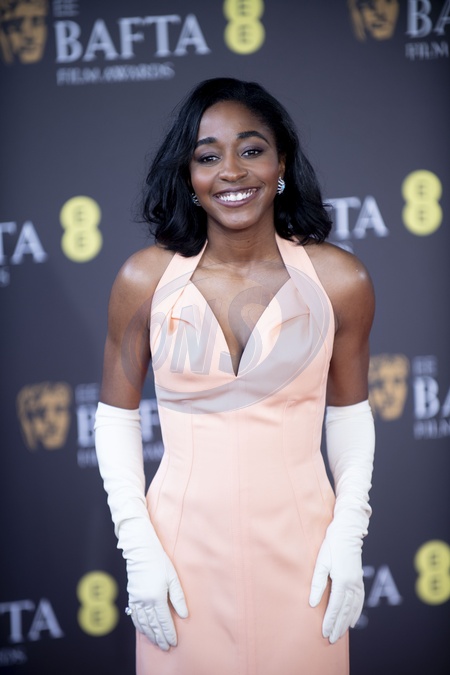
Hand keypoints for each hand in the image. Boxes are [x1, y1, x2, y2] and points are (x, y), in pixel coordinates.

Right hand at [126, 540, 187, 650]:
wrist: (141, 552)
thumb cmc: (159, 562)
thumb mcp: (173, 578)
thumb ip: (178, 598)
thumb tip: (184, 615)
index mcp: (157, 597)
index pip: (164, 621)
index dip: (169, 633)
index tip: (173, 642)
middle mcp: (145, 601)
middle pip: (153, 625)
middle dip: (160, 638)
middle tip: (166, 647)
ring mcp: (137, 600)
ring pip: (143, 623)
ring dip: (150, 634)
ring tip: (156, 643)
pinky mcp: (132, 597)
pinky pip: (135, 616)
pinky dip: (140, 626)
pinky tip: (144, 631)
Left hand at [309, 518, 363, 642]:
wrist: (347, 532)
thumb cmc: (331, 546)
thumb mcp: (320, 563)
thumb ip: (317, 584)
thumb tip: (312, 603)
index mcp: (342, 580)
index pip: (335, 606)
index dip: (329, 621)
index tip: (324, 632)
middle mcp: (352, 584)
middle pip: (345, 611)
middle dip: (338, 626)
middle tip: (331, 639)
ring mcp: (358, 582)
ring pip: (353, 608)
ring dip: (346, 622)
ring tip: (340, 634)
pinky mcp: (359, 579)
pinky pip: (359, 601)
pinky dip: (356, 612)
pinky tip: (352, 620)